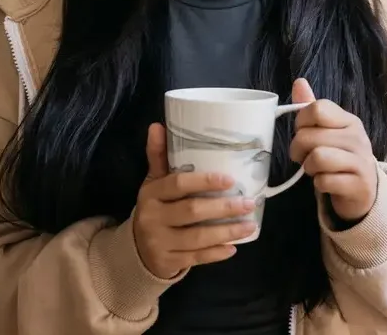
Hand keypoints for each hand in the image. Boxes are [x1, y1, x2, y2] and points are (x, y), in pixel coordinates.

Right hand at [133, 123, 257, 278]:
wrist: (137, 249)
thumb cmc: (155, 207)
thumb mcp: (154, 182)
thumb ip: (158, 156)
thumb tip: (157, 125)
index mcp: (151, 193)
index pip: (178, 184)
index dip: (204, 181)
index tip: (229, 179)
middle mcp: (153, 217)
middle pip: (192, 211)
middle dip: (223, 208)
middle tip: (249, 203)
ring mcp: (160, 242)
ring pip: (198, 238)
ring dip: (226, 232)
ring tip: (249, 226)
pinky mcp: (168, 262)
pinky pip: (196, 258)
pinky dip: (216, 254)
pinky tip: (233, 248)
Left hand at [289, 78, 377, 222]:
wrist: (365, 191)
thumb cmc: (340, 157)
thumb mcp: (327, 131)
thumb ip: (311, 108)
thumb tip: (299, 82)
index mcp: (348, 120)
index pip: (316, 108)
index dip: (300, 121)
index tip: (302, 132)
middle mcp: (357, 137)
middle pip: (309, 135)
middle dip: (298, 149)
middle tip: (303, 156)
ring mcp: (361, 161)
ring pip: (317, 158)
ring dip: (309, 167)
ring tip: (315, 169)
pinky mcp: (359, 185)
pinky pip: (324, 181)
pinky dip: (319, 184)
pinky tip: (327, 182)